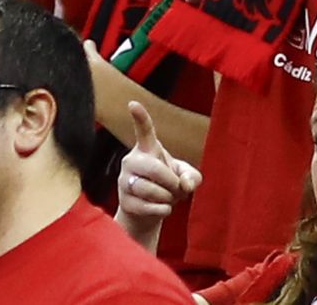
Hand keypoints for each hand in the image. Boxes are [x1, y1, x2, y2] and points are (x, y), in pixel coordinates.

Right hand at [115, 101, 200, 247]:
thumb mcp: (185, 178)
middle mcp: (132, 161)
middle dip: (171, 182)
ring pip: (150, 190)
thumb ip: (193, 177)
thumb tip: (185, 185)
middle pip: (154, 168)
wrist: (148, 214)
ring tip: (168, 198)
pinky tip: (162, 208)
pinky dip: (163, 210)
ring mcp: (124, 181)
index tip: (132, 103)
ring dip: (167, 198)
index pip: (144, 130)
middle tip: (177, 189)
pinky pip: (148, 206)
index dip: (140, 117)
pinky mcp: (123, 201)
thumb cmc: (168, 187)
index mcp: (147, 149)